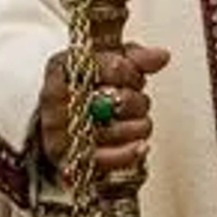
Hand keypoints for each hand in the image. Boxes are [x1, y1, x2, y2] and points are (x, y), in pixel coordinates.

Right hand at [38, 43, 172, 178]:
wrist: (69, 118)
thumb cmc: (91, 86)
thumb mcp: (110, 62)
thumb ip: (137, 57)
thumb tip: (162, 56)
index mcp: (63, 66)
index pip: (107, 66)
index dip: (130, 72)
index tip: (135, 77)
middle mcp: (54, 98)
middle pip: (112, 99)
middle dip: (136, 101)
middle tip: (136, 100)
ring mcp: (58, 130)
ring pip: (112, 130)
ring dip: (137, 126)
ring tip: (138, 121)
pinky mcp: (66, 159)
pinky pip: (102, 159)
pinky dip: (128, 153)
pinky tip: (141, 146)